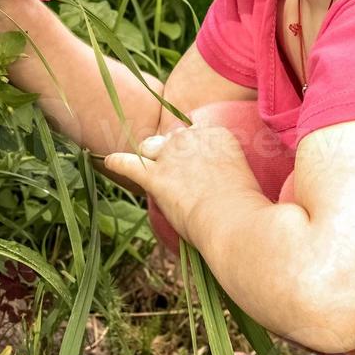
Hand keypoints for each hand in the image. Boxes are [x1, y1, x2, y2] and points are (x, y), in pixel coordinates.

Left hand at [102, 124, 260, 243]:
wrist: (233, 221)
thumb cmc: (245, 207)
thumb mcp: (242, 175)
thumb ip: (224, 166)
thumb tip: (214, 177)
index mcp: (216, 133)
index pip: (195, 132)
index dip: (193, 150)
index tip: (198, 165)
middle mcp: (191, 138)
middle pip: (172, 138)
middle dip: (173, 153)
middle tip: (181, 176)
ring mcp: (171, 156)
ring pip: (150, 147)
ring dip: (149, 156)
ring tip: (153, 171)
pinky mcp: (156, 177)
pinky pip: (129, 165)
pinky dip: (118, 163)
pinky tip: (109, 161)